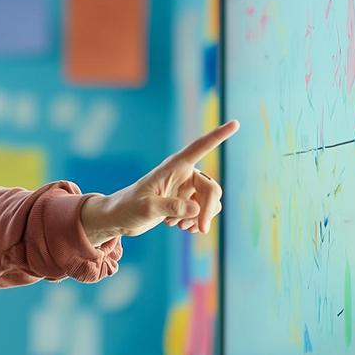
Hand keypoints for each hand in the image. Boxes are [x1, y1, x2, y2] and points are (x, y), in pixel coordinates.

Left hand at [80, 120, 238, 244]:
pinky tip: (180, 226)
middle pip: (211, 189)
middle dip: (208, 210)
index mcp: (173, 167)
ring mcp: (186, 189)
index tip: (235, 123)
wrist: (120, 218)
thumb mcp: (146, 208)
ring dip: (201, 218)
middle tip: (201, 230)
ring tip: (179, 226)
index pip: (200, 147)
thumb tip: (197, 209)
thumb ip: (171, 206)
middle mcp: (183, 174)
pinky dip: (197, 222)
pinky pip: (205, 211)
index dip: (218, 136)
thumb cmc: (128, 208)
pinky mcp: (186, 202)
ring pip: (211, 202)